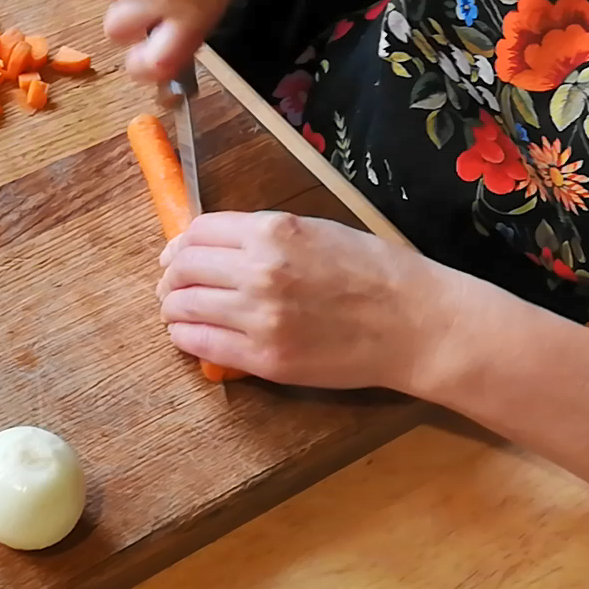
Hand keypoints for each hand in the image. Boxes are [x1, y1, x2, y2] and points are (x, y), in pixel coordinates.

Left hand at [156, 211, 454, 390]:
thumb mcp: (316, 231)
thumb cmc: (374, 272)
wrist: (416, 323)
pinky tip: (193, 336)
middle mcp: (259, 270)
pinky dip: (187, 338)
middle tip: (173, 288)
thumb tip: (211, 246)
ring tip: (179, 313)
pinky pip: (201, 345)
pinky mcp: (265, 358)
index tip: (176, 256)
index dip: (180, 245)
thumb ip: (263, 236)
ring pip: (183, 307)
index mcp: (272, 231)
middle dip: (172, 278)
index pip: (197, 232)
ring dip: (174, 309)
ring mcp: (259, 317)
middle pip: (183, 269)